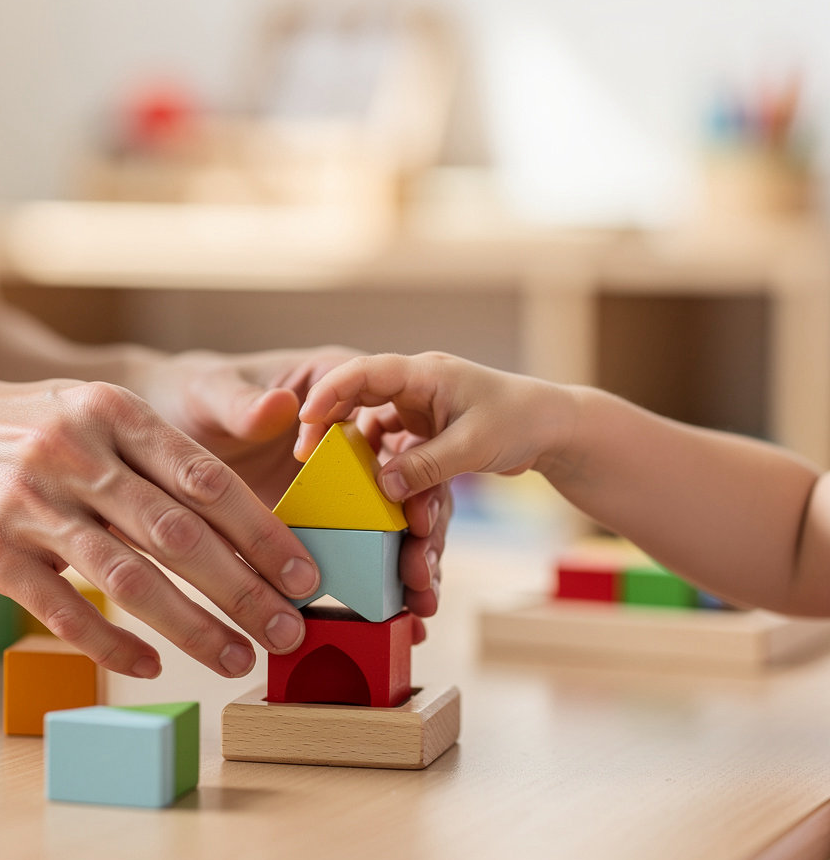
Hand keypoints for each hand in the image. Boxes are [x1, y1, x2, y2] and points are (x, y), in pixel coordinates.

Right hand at [0, 369, 321, 677]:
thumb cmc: (25, 426)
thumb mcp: (92, 409)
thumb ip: (162, 455)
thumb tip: (243, 523)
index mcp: (115, 411)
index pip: (207, 481)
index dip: (264, 534)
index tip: (304, 576)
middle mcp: (76, 453)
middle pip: (179, 535)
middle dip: (244, 589)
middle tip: (288, 630)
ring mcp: (29, 504)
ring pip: (129, 579)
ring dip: (192, 628)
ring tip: (237, 658)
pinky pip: (63, 608)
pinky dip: (111, 642)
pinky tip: (149, 666)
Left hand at [141, 346, 452, 616]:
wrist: (168, 431)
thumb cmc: (192, 392)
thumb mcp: (212, 392)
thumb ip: (243, 404)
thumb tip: (280, 405)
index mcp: (341, 381)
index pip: (389, 417)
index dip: (409, 462)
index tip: (410, 504)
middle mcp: (356, 429)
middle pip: (409, 473)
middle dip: (423, 523)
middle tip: (422, 567)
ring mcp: (347, 478)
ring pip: (397, 517)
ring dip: (413, 559)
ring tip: (419, 601)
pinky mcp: (331, 517)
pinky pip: (364, 548)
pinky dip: (384, 579)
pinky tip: (400, 613)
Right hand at [297, 353, 576, 615]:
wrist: (553, 427)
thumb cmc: (521, 420)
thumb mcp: (472, 446)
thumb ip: (426, 467)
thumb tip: (383, 487)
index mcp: (427, 374)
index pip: (367, 372)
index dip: (332, 391)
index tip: (306, 417)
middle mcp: (417, 385)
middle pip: (358, 393)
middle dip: (328, 419)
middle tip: (306, 452)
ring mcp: (419, 406)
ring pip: (370, 420)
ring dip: (350, 444)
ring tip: (328, 469)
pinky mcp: (425, 428)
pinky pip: (389, 441)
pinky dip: (376, 458)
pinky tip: (367, 479)